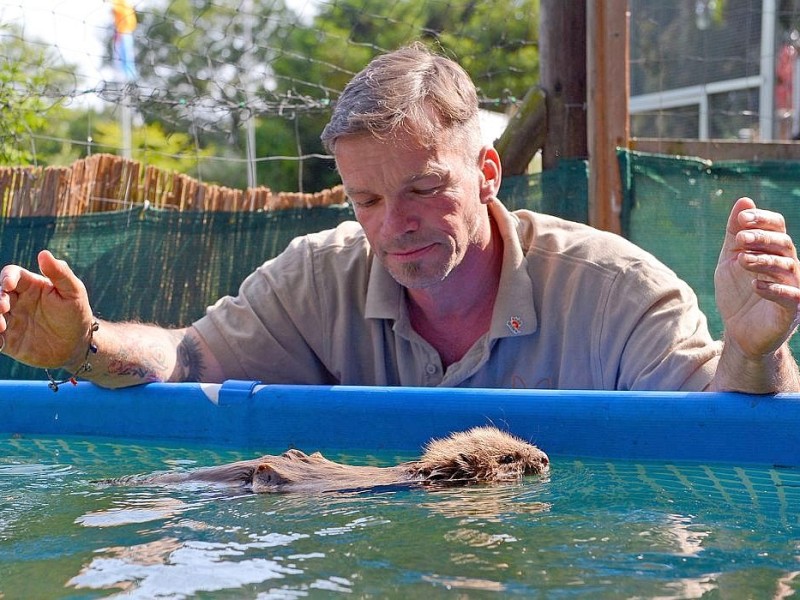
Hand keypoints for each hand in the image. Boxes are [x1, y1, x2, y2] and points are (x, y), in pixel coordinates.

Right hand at [0, 250, 94, 369]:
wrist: (77, 345)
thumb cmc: (77, 314)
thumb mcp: (74, 292)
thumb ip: (60, 273)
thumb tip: (44, 254)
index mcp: (31, 285)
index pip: (11, 274)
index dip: (6, 277)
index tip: (8, 285)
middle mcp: (17, 300)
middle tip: (3, 308)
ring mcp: (12, 319)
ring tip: (1, 327)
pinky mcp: (9, 338)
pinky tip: (1, 342)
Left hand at [714, 197, 799, 357]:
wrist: (739, 331)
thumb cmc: (738, 293)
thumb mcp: (730, 259)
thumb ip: (735, 233)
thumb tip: (744, 201)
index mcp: (774, 252)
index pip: (777, 227)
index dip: (762, 219)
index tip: (741, 219)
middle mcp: (788, 266)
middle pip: (784, 244)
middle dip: (762, 238)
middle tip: (740, 238)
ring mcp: (792, 288)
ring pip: (788, 268)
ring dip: (764, 261)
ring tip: (742, 260)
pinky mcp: (790, 311)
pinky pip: (790, 298)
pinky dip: (774, 289)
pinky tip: (756, 285)